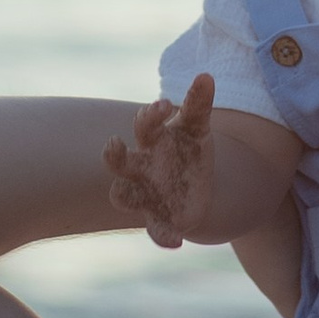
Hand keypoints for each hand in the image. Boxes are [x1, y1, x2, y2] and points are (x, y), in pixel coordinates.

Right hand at [104, 76, 222, 249]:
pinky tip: (176, 242)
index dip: (148, 116)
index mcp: (150, 143)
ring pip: (122, 196)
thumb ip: (199, 104)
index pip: (141, 126)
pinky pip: (156, 231)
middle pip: (116, 161)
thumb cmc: (188, 149)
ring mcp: (146, 195)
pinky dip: (163, 237)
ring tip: (126, 194)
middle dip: (112, 153)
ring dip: (122, 194)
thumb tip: (205, 75)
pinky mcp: (161, 220)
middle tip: (113, 143)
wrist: (196, 186)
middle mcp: (139, 169)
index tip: (162, 105)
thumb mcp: (197, 127)